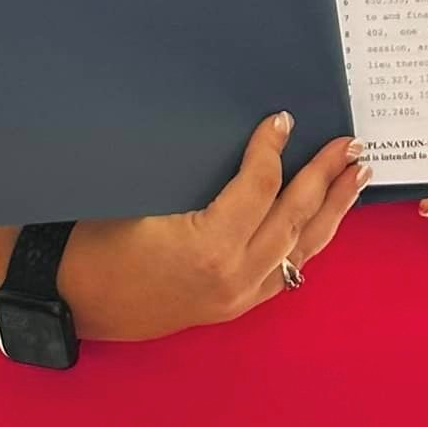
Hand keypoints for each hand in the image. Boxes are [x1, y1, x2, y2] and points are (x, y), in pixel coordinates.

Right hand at [63, 112, 368, 341]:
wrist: (71, 299)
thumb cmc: (97, 239)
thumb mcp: (142, 194)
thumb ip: (196, 169)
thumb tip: (237, 131)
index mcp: (209, 248)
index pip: (259, 187)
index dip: (272, 149)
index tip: (283, 119)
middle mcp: (233, 277)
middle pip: (294, 217)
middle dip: (324, 176)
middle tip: (348, 144)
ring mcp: (237, 297)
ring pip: (301, 249)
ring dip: (331, 210)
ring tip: (356, 177)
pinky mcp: (234, 307)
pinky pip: (286, 272)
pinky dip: (309, 242)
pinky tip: (324, 221)